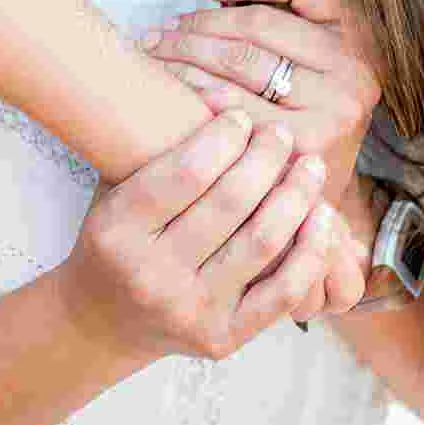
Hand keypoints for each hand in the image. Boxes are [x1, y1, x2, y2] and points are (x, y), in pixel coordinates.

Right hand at [54, 110, 339, 366]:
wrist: (102, 322)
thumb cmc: (116, 238)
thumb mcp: (115, 187)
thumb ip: (153, 146)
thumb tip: (212, 86)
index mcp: (117, 229)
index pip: (185, 173)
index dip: (223, 137)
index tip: (242, 116)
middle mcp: (150, 274)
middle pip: (230, 203)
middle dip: (265, 159)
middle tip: (281, 135)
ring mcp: (189, 311)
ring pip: (262, 242)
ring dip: (296, 195)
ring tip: (309, 164)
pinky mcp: (223, 338)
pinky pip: (282, 291)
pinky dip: (309, 250)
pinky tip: (322, 215)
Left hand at [137, 0, 382, 317]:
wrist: (307, 199)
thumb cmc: (283, 103)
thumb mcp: (276, 40)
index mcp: (356, 31)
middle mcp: (356, 69)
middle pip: (261, 26)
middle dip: (198, 25)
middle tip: (154, 31)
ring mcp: (340, 111)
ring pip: (245, 64)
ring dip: (188, 57)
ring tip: (152, 57)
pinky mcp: (312, 150)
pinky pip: (240, 110)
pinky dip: (198, 98)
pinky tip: (171, 95)